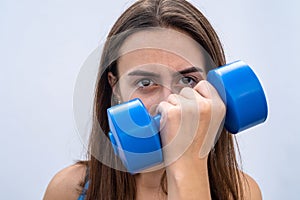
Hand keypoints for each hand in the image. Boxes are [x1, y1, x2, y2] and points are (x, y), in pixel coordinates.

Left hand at [157, 80, 225, 198]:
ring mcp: (188, 108)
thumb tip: (199, 96)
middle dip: (182, 102)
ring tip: (176, 126)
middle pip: (187, 91)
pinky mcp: (172, 113)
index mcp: (219, 107)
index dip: (196, 92)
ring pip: (173, 97)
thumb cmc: (198, 148)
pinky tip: (165, 125)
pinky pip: (162, 105)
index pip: (204, 85)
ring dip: (171, 107)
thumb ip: (209, 111)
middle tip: (183, 122)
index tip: (192, 103)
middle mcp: (205, 105)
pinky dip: (160, 113)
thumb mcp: (213, 126)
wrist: (188, 166)